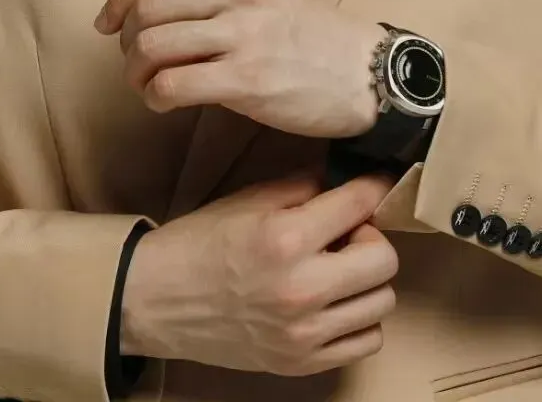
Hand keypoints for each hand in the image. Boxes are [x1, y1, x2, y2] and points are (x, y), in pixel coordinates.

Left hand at [95, 0, 382, 138]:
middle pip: (148, 8)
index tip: (109, 22)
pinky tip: (163, 102)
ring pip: (153, 46)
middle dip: (127, 39)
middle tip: (133, 59)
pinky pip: (173, 85)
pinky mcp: (248, 79)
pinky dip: (155, 97)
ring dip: (136, 72)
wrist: (362, 71)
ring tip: (146, 83)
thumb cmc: (305, 24)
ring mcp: (246, 33)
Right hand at [121, 170, 398, 375]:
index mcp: (286, 239)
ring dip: (366, 279)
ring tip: (337, 268)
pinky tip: (333, 302)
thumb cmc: (200, 244)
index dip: (373, 186)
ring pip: (382, 301)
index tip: (376, 182)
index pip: (359, 204)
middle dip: (370, 236)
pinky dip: (359, 318)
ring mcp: (304, 333)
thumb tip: (345, 178)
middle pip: (384, 259)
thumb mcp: (248, 201)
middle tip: (346, 232)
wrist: (157, 301)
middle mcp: (302, 289)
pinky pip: (366, 340)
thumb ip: (302, 187)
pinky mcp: (302, 363)